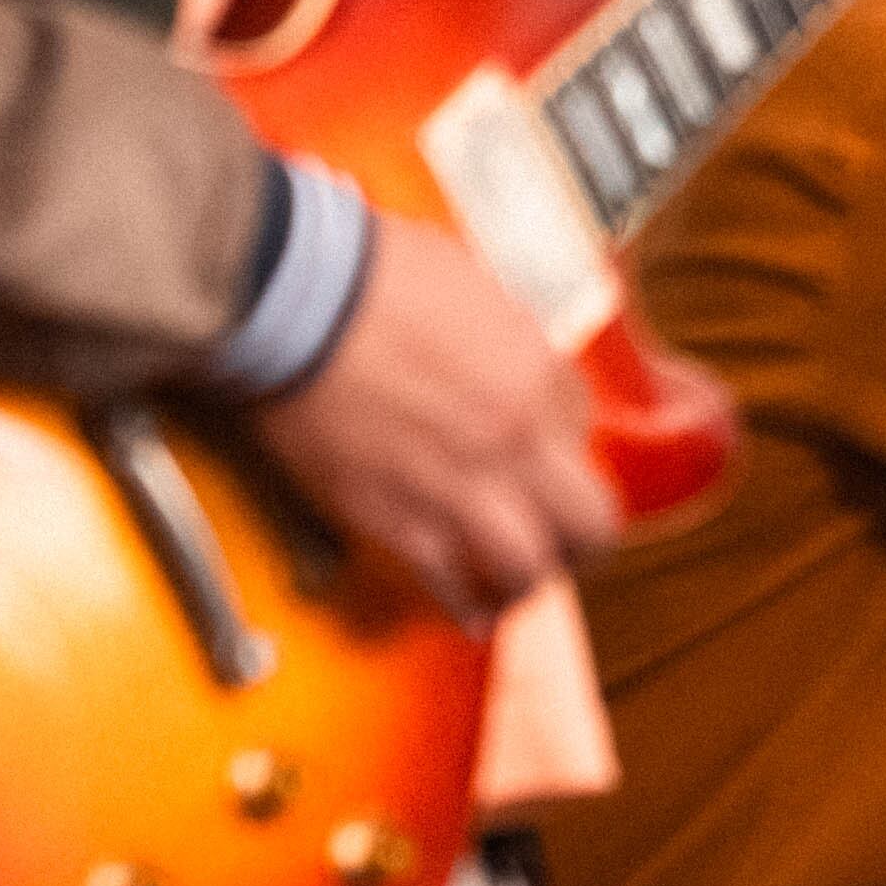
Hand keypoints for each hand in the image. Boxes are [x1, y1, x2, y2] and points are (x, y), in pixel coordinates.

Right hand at [247, 222, 615, 624]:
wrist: (296, 297)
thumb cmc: (371, 274)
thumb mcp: (473, 286)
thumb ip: (505, 339)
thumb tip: (509, 363)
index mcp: (537, 373)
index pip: (582, 431)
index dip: (559, 445)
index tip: (539, 453)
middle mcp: (514, 437)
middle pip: (589, 518)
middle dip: (584, 536)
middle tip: (569, 541)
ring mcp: (459, 484)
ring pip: (530, 566)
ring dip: (530, 578)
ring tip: (518, 581)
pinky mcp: (396, 518)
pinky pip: (450, 582)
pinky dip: (465, 604)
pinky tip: (472, 611)